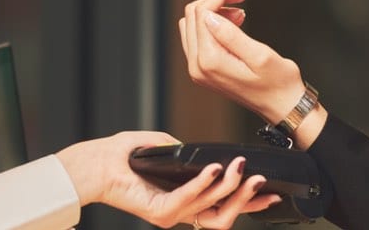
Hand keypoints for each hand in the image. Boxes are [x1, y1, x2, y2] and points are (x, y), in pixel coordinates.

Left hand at [56, 131, 280, 227]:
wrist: (96, 163)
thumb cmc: (125, 156)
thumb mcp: (168, 150)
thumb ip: (189, 153)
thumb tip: (207, 151)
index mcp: (186, 201)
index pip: (225, 208)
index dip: (251, 203)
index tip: (272, 192)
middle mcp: (181, 212)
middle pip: (225, 217)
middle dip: (247, 198)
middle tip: (260, 178)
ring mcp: (171, 215)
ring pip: (212, 211)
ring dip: (230, 189)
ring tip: (239, 167)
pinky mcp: (159, 212)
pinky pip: (188, 200)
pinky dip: (203, 183)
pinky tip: (213, 167)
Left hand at [178, 0, 305, 123]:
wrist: (282, 105)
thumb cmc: (278, 83)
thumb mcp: (260, 56)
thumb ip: (232, 36)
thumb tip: (209, 16)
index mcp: (209, 62)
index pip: (202, 14)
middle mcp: (197, 67)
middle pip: (193, 15)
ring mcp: (198, 69)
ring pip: (194, 23)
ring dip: (215, 9)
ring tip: (241, 7)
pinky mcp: (204, 68)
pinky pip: (199, 36)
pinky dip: (214, 22)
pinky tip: (235, 20)